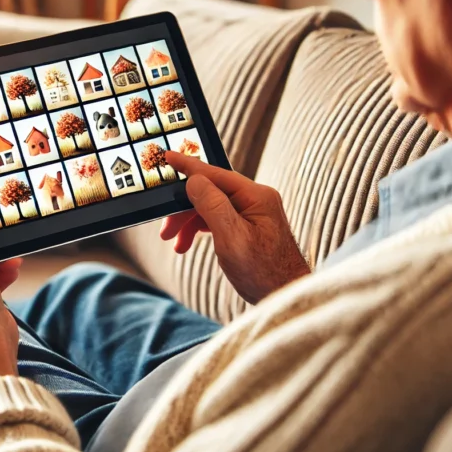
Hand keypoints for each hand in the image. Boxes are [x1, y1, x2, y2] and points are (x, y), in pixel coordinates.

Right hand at [161, 152, 309, 303]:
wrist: (285, 296)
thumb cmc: (264, 272)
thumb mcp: (231, 238)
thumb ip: (212, 204)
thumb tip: (194, 181)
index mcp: (256, 196)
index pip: (215, 173)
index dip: (188, 166)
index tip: (167, 156)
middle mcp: (256, 200)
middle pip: (210, 192)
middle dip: (184, 209)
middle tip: (166, 229)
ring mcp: (252, 213)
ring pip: (210, 207)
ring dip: (189, 222)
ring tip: (176, 243)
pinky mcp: (248, 227)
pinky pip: (217, 219)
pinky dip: (200, 229)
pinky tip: (190, 242)